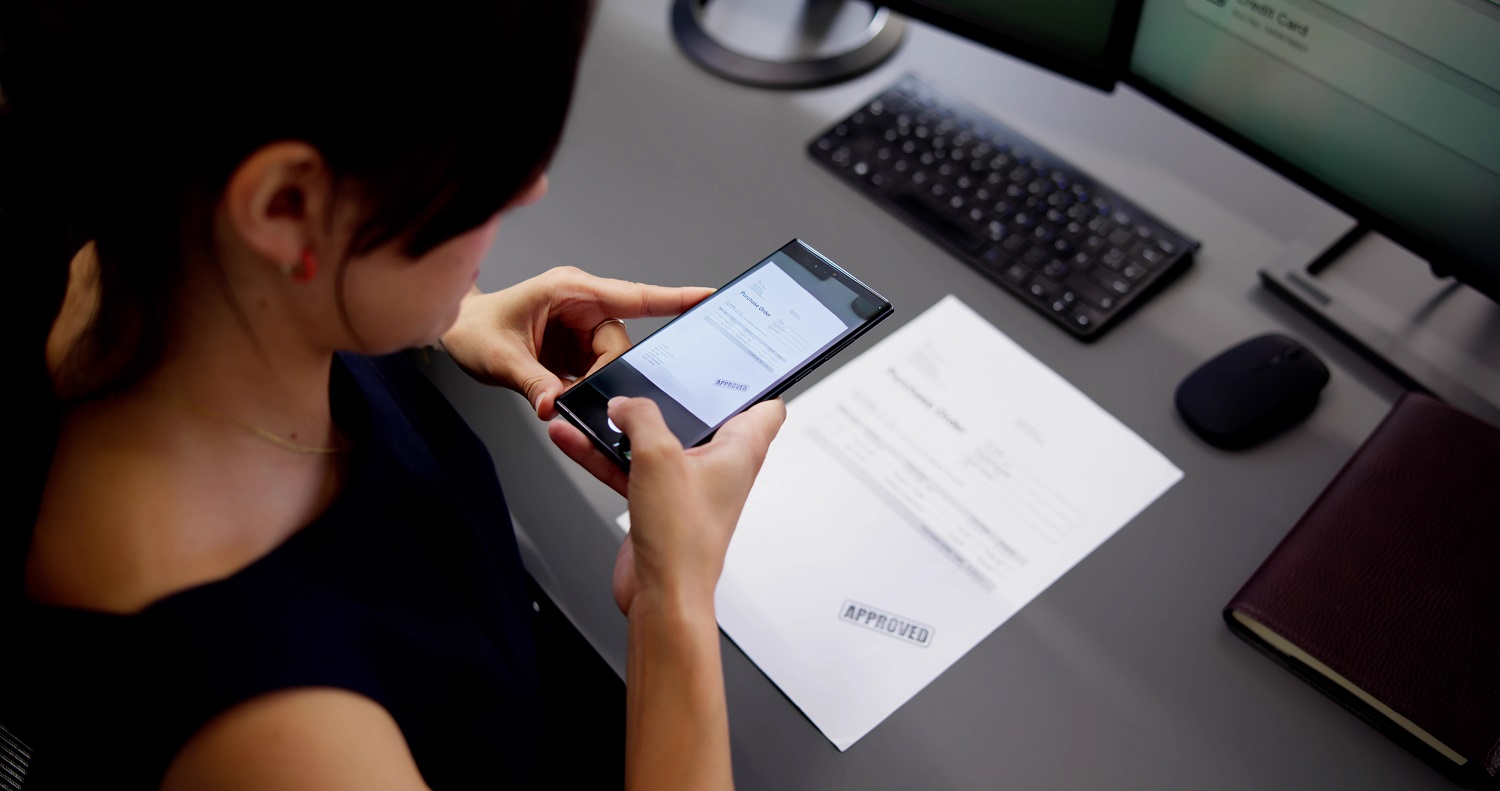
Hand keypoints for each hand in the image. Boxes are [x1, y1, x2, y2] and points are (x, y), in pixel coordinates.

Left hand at [440, 267, 713, 418]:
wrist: (455, 333)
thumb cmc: (474, 328)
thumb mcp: (500, 357)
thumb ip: (532, 383)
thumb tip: (556, 405)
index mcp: (571, 291)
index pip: (635, 296)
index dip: (675, 298)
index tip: (708, 298)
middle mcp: (582, 306)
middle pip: (620, 344)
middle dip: (605, 372)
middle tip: (574, 393)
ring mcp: (579, 329)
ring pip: (610, 361)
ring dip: (591, 383)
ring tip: (557, 391)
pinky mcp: (575, 350)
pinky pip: (596, 371)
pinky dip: (584, 388)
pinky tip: (563, 392)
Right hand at [548, 396, 786, 615]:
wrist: (662, 596)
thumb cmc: (682, 539)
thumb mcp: (658, 457)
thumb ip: (640, 417)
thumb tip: (625, 404)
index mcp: (740, 450)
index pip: (766, 407)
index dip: (754, 382)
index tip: (735, 362)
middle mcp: (718, 466)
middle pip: (698, 417)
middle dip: (668, 398)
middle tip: (645, 377)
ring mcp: (687, 485)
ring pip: (654, 442)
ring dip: (622, 427)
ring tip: (590, 408)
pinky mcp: (658, 503)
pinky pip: (630, 467)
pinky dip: (604, 454)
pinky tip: (574, 438)